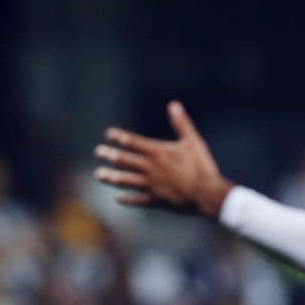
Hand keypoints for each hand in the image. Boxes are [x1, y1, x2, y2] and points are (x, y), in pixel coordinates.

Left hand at [94, 101, 234, 219]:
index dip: (119, 137)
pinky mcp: (153, 200)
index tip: (108, 134)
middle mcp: (149, 168)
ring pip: (124, 180)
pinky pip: (136, 200)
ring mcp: (149, 185)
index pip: (132, 142)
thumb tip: (174, 104)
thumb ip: (181, 123)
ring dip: (110, 177)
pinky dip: (126, 199)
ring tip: (98, 174)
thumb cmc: (201, 166)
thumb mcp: (193, 141)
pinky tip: (117, 198)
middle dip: (110, 155)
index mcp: (157, 152)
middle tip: (98, 152)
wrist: (206, 193)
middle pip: (123, 160)